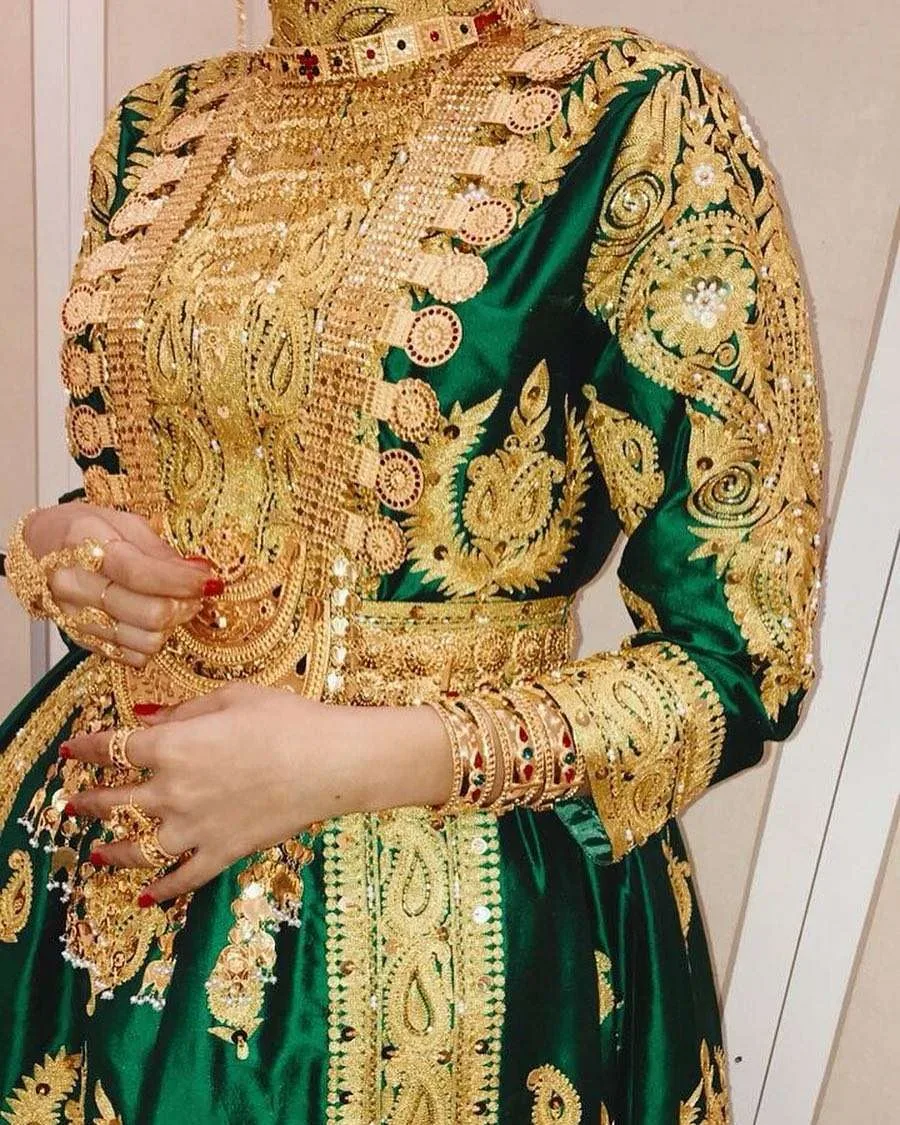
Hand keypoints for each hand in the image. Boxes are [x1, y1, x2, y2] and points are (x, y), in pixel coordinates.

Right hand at [22, 501, 217, 666]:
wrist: (37, 549)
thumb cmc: (83, 530)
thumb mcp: (124, 523)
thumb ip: (161, 551)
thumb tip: (200, 571)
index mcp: (83, 544)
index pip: (140, 574)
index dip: (182, 581)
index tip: (209, 581)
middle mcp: (74, 585)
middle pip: (147, 613)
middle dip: (184, 604)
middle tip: (196, 592)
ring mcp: (75, 616)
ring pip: (144, 640)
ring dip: (172, 626)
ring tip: (176, 605)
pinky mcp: (81, 639)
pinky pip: (130, 656)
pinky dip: (151, 643)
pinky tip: (152, 622)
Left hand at [60, 681, 453, 902]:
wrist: (330, 761)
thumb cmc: (286, 719)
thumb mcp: (232, 698)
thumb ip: (183, 710)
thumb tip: (145, 716)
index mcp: (172, 745)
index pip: (112, 748)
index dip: (86, 748)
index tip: (71, 750)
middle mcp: (173, 791)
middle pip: (115, 800)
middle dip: (89, 802)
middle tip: (73, 803)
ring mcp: (195, 828)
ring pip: (138, 849)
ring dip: (112, 852)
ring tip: (98, 853)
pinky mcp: (222, 852)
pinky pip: (183, 878)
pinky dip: (161, 890)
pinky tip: (145, 897)